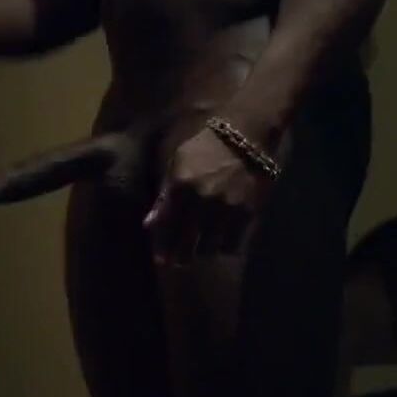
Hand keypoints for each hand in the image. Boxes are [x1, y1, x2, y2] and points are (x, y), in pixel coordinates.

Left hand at [143, 128, 274, 266]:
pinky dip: (224, 246)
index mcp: (180, 186)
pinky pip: (232, 243)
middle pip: (186, 243)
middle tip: (178, 262)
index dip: (162, 247)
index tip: (161, 260)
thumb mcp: (176, 162)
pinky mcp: (247, 213)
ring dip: (202, 252)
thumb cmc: (204, 146)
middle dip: (180, 256)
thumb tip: (149, 225)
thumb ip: (163, 195)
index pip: (167, 227)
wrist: (246, 134)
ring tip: (199, 252)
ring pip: (209, 247)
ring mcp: (226, 209)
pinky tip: (220, 243)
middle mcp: (202, 200)